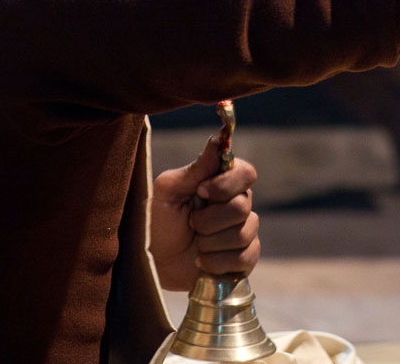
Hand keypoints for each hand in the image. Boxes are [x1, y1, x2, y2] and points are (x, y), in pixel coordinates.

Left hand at [150, 134, 260, 290]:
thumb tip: (218, 138)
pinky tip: (203, 262)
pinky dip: (217, 263)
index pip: (246, 173)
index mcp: (222, 183)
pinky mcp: (244, 258)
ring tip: (195, 246)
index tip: (200, 192)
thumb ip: (196, 169)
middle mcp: (238, 204)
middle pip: (242, 206)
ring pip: (243, 234)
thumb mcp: (168, 192)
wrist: (153, 263)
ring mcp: (244, 232)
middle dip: (208, 220)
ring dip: (210, 243)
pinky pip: (245, 258)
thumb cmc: (157, 222)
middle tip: (190, 224)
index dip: (226, 185)